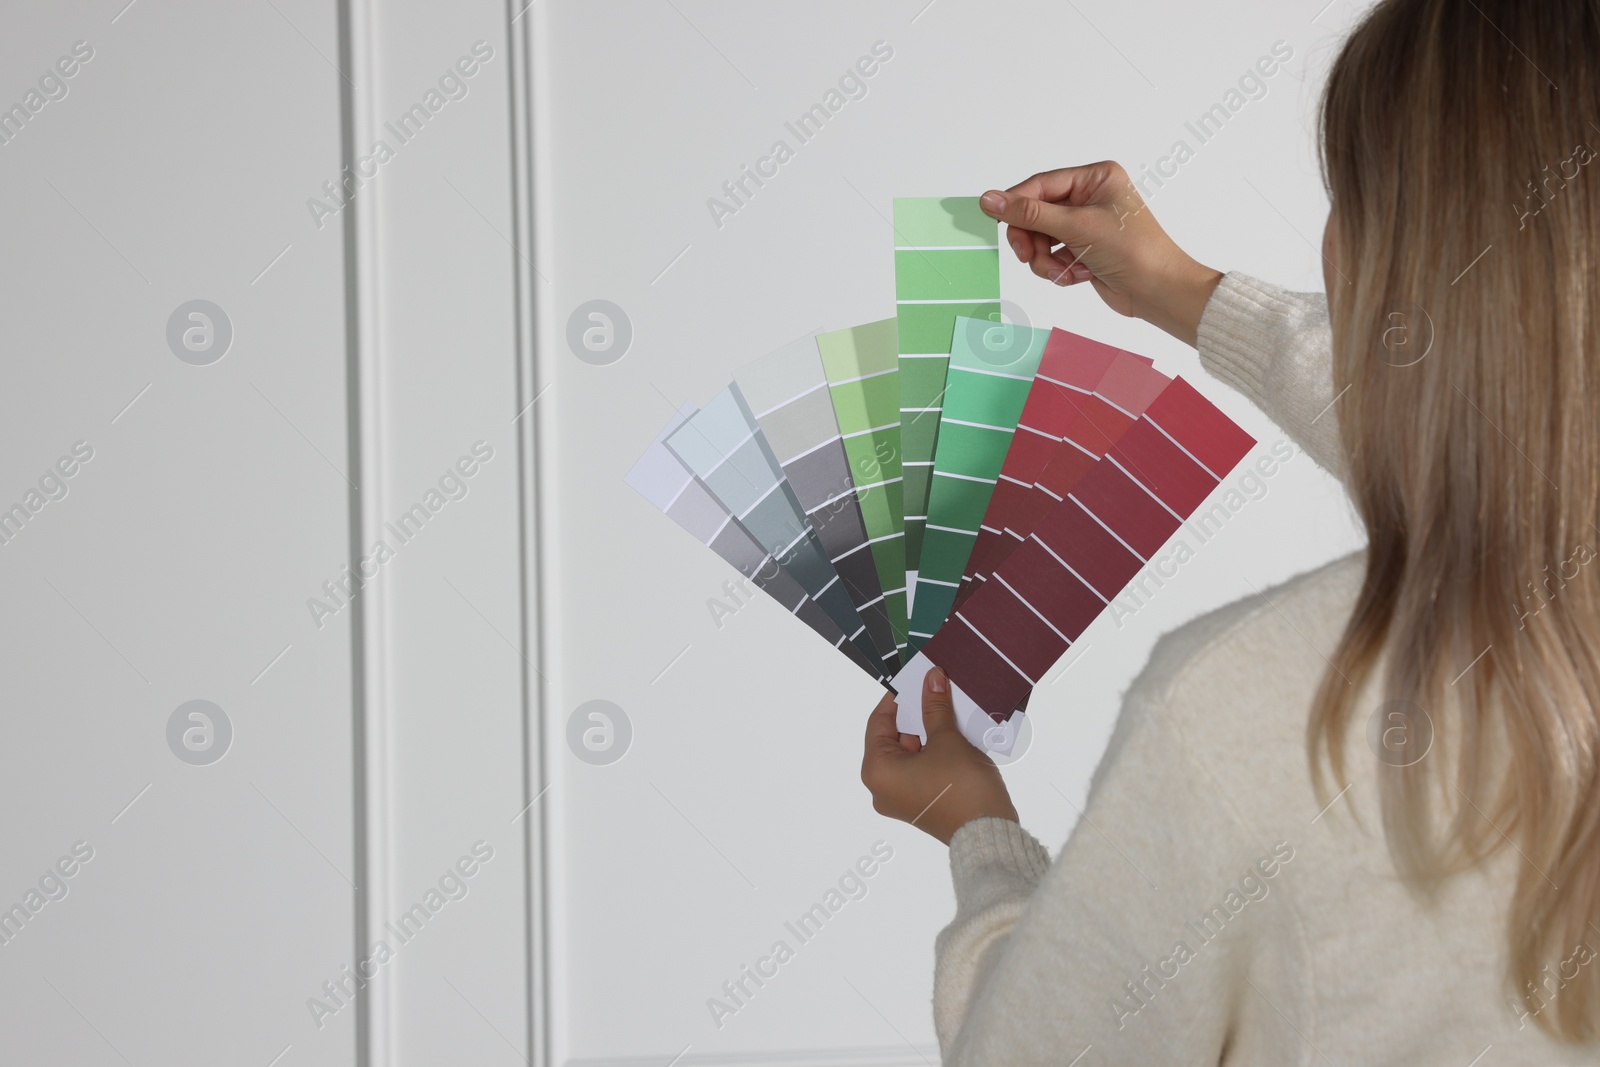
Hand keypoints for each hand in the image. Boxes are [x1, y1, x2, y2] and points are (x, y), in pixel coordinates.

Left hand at [861, 668, 1017, 844]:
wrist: (989, 833)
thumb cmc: (961, 788)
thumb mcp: (947, 740)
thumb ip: (935, 707)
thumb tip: (932, 678)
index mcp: (877, 772)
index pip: (879, 723)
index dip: (897, 699)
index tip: (914, 681)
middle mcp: (882, 788)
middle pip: (894, 739)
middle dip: (917, 715)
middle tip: (935, 691)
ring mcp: (902, 799)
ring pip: (911, 754)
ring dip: (929, 732)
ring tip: (948, 710)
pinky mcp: (921, 804)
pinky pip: (922, 769)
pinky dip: (934, 751)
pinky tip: (954, 733)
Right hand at [978, 161, 1224, 346]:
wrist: (1157, 291)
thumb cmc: (1133, 250)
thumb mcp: (1077, 226)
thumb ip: (1030, 213)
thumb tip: (991, 199)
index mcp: (1095, 178)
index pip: (1042, 185)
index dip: (1016, 203)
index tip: (992, 216)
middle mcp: (1089, 197)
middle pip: (1037, 214)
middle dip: (1033, 239)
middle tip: (1028, 256)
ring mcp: (1085, 224)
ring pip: (1041, 239)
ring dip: (1046, 260)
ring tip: (1062, 271)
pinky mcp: (1082, 248)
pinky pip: (1052, 256)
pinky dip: (1058, 269)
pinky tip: (1078, 275)